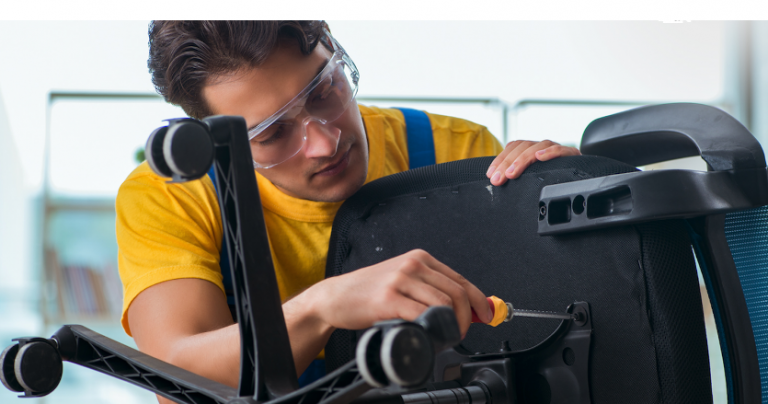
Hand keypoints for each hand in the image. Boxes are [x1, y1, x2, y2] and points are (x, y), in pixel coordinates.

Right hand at [309, 249, 492, 337]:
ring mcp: (400, 280)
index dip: (478, 300)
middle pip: (456, 292)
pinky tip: (429, 334)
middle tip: (461, 331)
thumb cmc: (368, 291)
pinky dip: (433, 328)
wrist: (335, 296)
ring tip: (446, 335)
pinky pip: (422, 314)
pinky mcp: (388, 299)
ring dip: (452, 325)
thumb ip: (430, 289)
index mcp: (419, 258)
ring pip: (443, 304)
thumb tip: (464, 307)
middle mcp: (412, 264)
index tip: (486, 315)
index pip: (460, 279)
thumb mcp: (403, 280)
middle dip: (466, 318)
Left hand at [486, 140, 580, 185]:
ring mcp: (557, 148)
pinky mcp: (572, 155)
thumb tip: (496, 183)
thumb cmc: (552, 180)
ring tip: (512, 173)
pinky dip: (550, 152)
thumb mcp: (531, 179)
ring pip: (538, 146)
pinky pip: (561, 150)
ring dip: (522, 160)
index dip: (500, 159)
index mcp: (532, 150)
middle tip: (498, 179)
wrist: (583, 177)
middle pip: (522, 147)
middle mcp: (543, 147)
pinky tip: (540, 157)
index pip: (513, 147)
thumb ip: (517, 177)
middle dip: (507, 163)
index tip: (490, 174)